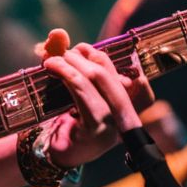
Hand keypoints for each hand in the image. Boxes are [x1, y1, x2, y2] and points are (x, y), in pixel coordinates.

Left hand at [38, 30, 152, 168]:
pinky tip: (51, 68)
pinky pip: (82, 92)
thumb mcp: (69, 88)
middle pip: (109, 71)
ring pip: (96, 78)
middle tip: (61, 52)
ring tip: (51, 60)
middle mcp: (127, 117)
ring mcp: (113, 125)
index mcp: (127, 108)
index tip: (83, 51)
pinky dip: (65, 74)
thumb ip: (66, 60)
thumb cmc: (63, 120)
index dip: (108, 58)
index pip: (136, 78)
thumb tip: (58, 32)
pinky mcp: (95, 129)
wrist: (51, 154)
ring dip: (70, 62)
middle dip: (84, 54)